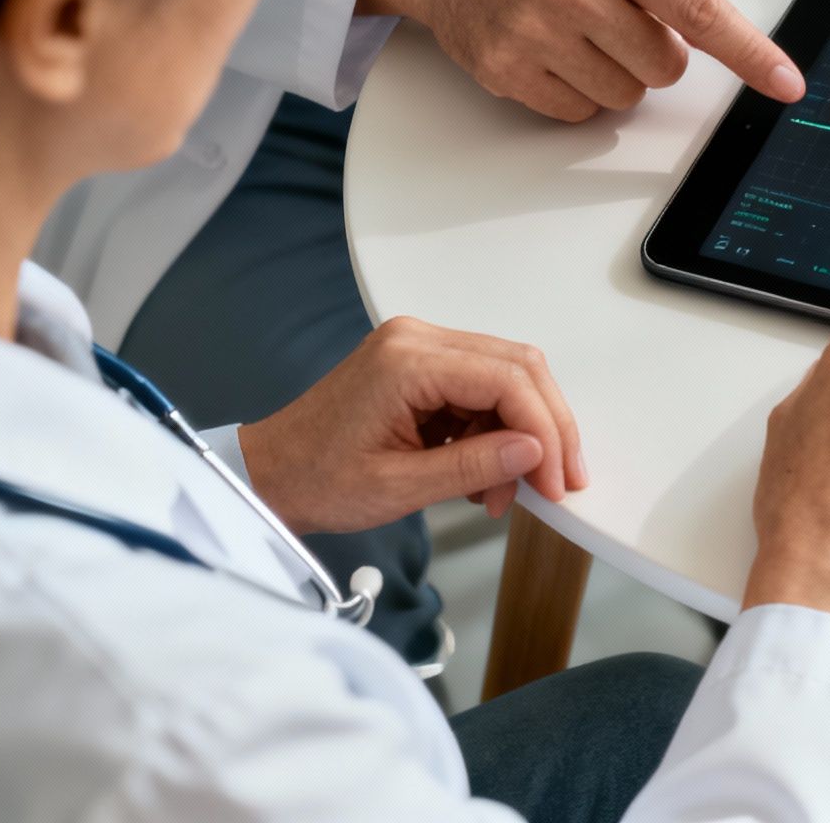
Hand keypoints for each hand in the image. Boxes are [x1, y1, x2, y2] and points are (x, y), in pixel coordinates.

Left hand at [236, 317, 585, 534]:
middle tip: (558, 481)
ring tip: (502, 490)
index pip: (506, 380)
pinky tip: (484, 472)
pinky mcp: (422, 366)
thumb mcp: (398, 487)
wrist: (271, 475)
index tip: (556, 481)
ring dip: (520, 434)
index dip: (544, 431)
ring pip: (507, 378)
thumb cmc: (316, 478)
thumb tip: (535, 452)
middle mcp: (417, 339)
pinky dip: (496, 431)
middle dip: (547, 428)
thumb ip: (473, 466)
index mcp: (406, 361)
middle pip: (518, 368)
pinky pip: (482, 389)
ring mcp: (419, 348)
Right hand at [357, 0, 805, 120]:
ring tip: (573, 31)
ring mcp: (537, 33)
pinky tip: (546, 51)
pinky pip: (579, 114)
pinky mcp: (507, 72)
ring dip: (613, 75)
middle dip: (651, 54)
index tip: (787, 84)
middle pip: (665, 69)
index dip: (750, 52)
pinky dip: (574, 92)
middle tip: (612, 20)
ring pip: (625, 98)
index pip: (699, 10)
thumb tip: (718, 41)